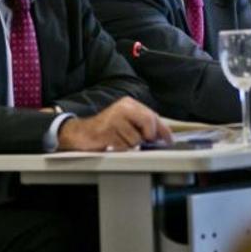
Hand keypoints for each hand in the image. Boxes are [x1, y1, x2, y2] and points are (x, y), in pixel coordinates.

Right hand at [57, 97, 171, 151]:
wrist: (81, 133)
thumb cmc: (107, 130)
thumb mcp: (127, 123)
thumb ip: (143, 126)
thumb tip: (162, 137)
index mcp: (129, 104)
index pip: (153, 116)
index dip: (163, 130)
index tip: (169, 140)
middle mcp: (123, 107)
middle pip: (149, 122)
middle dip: (148, 136)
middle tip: (142, 141)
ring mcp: (114, 118)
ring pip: (137, 138)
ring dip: (131, 144)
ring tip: (120, 139)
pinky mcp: (107, 130)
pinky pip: (125, 145)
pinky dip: (121, 147)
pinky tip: (113, 142)